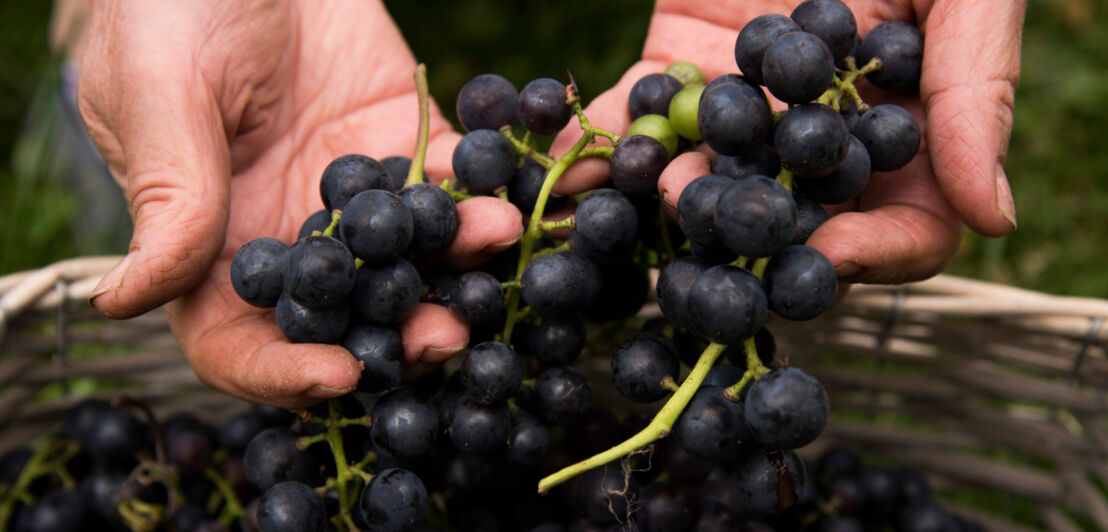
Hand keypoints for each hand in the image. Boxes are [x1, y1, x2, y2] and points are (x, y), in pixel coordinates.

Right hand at [77, 0, 522, 408]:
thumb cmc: (170, 9)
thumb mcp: (160, 94)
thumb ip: (169, 197)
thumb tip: (125, 302)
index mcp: (207, 248)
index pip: (238, 343)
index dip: (284, 373)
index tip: (339, 376)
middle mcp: (288, 238)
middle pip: (346, 320)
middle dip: (399, 338)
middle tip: (447, 335)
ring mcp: (354, 202)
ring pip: (411, 262)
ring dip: (457, 270)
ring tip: (494, 243)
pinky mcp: (406, 150)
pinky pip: (452, 188)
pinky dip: (486, 194)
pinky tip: (517, 191)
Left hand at [552, 0, 1024, 283]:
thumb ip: (978, 92)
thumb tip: (994, 218)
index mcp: (906, 134)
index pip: (905, 227)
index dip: (876, 253)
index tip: (830, 253)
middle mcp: (820, 141)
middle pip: (796, 224)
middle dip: (753, 238)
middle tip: (717, 242)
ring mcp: (744, 114)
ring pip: (708, 185)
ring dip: (671, 204)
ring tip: (646, 201)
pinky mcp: (676, 73)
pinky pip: (636, 122)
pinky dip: (602, 149)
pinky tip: (572, 167)